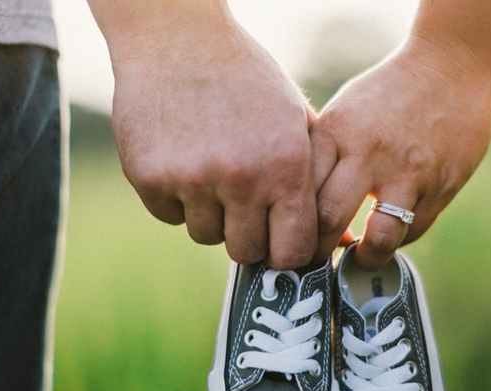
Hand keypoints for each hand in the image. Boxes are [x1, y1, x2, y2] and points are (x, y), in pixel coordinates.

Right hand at [88, 1, 317, 268]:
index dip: (286, 253)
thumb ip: (318, 182)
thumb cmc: (249, 82)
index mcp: (286, 167)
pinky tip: (183, 158)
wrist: (178, 38)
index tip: (278, 241)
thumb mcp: (297, 122)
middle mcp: (241, 178)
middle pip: (245, 252)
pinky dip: (176, 198)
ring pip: (205, 235)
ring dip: (211, 214)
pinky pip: (169, 215)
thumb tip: (341, 241)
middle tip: (243, 204)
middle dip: (247, 235)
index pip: (292, 252)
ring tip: (213, 169)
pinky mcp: (149, 177)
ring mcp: (191, 179)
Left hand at [311, 38, 490, 268]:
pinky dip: (398, 239)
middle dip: (317, 252)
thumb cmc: (389, 92)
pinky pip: (412, 230)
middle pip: (328, 220)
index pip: (299, 192)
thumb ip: (323, 156)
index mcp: (336, 131)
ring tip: (358, 258)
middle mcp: (369, 152)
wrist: (454, 67)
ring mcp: (408, 171)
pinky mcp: (441, 185)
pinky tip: (390, 233)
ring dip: (364, 258)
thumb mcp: (344, 112)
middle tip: (316, 261)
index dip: (290, 225)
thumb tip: (299, 209)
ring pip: (378, 238)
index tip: (289, 239)